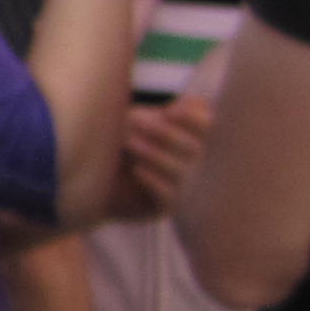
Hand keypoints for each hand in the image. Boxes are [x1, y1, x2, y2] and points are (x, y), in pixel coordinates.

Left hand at [112, 94, 210, 221]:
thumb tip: (195, 103)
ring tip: (128, 142)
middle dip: (166, 134)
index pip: (208, 127)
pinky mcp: (167, 207)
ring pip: (180, 172)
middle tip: (135, 121)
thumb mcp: (143, 122)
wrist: (101, 181)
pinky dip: (153, 181)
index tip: (170, 112)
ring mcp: (186, 188)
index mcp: (198, 139)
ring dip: (155, 154)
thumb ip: (169, 114)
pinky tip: (137, 169)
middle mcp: (198, 165)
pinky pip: (168, 196)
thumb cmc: (127, 143)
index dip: (194, 120)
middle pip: (194, 148)